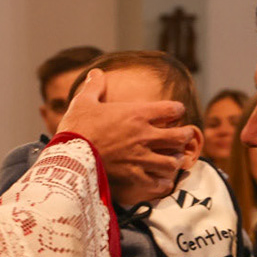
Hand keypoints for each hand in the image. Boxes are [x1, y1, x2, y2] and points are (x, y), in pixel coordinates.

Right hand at [56, 70, 195, 202]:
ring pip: (172, 161)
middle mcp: (144, 136)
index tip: (176, 111)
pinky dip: (162, 183)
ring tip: (174, 158)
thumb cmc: (77, 128)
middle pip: (179, 136)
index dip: (177, 109)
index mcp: (136, 114)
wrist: (69, 156)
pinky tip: (162, 181)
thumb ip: (94, 87)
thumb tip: (95, 72)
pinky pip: (157, 183)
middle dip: (186, 135)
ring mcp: (140, 158)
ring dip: (175, 159)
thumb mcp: (83, 102)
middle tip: (186, 134)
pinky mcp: (133, 176)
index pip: (172, 109)